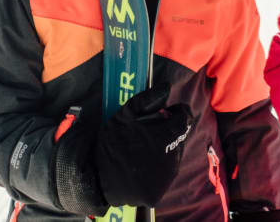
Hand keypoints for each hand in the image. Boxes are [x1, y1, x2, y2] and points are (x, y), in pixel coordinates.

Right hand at [96, 83, 192, 207]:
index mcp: (165, 136)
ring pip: (174, 157)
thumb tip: (167, 87)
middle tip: (149, 132)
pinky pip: (164, 176)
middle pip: (180, 138)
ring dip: (164, 150)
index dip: (178, 112)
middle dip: (168, 131)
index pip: (185, 119)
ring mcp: (165, 178)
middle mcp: (171, 158)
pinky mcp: (158, 193)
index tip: (168, 112)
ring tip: (142, 150)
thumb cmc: (111, 143)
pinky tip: (141, 166)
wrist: (95, 177)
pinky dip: (157, 169)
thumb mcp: (125, 115)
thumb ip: (148, 99)